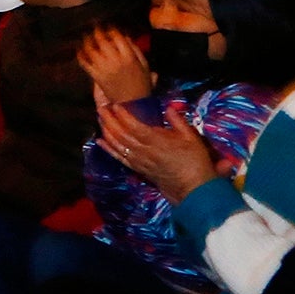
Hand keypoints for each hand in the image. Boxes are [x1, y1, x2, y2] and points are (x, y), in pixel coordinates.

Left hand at [77, 25, 156, 108]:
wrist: (133, 104)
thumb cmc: (141, 84)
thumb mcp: (144, 66)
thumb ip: (137, 50)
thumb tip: (126, 37)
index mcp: (129, 57)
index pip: (118, 38)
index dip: (112, 30)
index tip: (109, 27)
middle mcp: (116, 61)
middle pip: (103, 41)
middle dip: (97, 32)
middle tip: (94, 27)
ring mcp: (105, 69)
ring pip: (92, 50)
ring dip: (87, 41)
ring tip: (85, 37)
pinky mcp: (97, 77)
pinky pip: (85, 64)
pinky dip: (81, 56)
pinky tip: (79, 50)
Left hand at [94, 92, 217, 198]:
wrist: (193, 188)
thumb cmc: (194, 161)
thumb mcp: (191, 138)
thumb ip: (178, 121)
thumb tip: (169, 107)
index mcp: (156, 141)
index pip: (134, 126)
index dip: (123, 116)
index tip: (115, 105)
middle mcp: (144, 151)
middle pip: (121, 134)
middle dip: (110, 120)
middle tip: (102, 108)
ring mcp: (139, 161)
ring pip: (118, 145)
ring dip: (107, 132)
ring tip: (100, 119)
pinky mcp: (137, 169)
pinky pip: (119, 158)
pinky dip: (108, 149)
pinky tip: (100, 141)